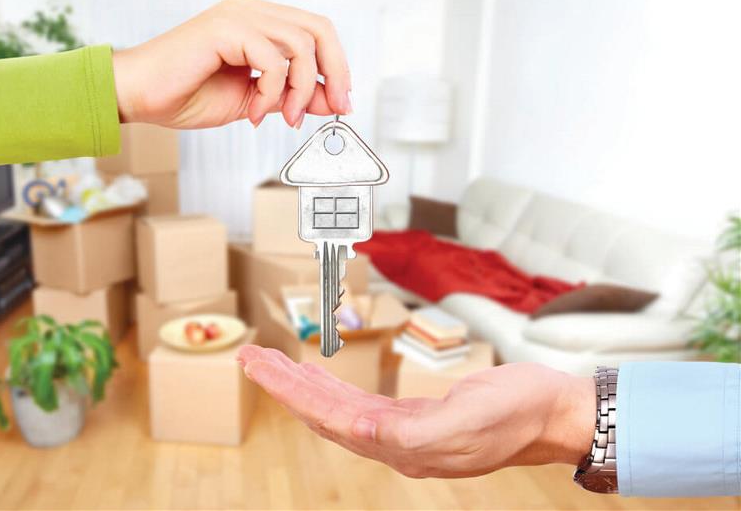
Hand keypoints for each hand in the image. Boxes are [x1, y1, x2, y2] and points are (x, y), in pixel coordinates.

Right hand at [112, 0, 350, 128]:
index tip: (342, 101)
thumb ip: (291, 97)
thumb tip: (332, 101)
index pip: (316, 32)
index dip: (338, 66)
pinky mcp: (226, 28)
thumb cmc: (186, 94)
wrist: (140, 97)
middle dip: (335, 71)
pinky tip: (252, 112)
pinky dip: (271, 92)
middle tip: (334, 107)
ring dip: (301, 90)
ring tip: (284, 117)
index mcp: (259, 23)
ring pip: (301, 44)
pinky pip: (272, 59)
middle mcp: (252, 12)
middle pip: (319, 29)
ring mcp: (239, 15)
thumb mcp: (254, 101)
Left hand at [237, 345, 594, 478]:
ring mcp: (407, 433)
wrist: (555, 413)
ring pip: (339, 409)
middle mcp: (398, 444)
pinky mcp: (417, 418)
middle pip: (325, 414)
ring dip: (304, 386)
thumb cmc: (521, 411)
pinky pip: (361, 405)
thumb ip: (416, 432)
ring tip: (272, 363)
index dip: (291, 392)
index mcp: (406, 447)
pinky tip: (319, 379)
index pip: (330, 419)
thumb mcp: (472, 418)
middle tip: (249, 357)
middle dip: (286, 386)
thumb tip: (362, 434)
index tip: (258, 366)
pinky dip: (334, 390)